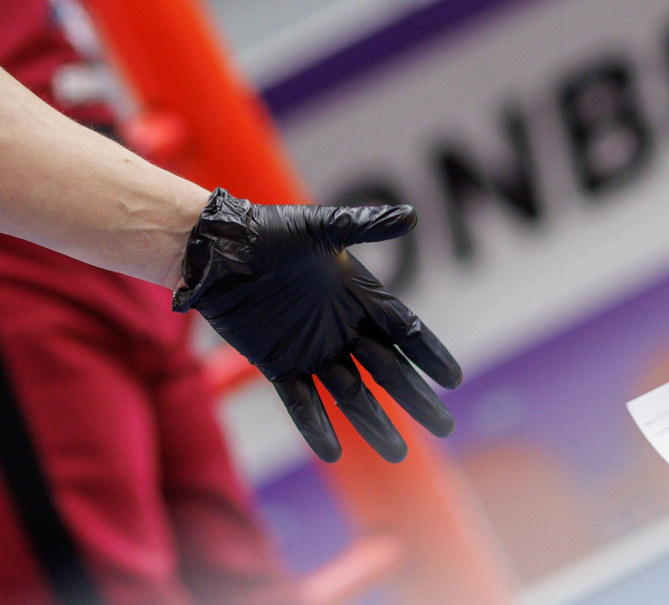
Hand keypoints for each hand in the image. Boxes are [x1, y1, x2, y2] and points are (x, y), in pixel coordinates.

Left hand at [174, 190, 459, 463]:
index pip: (403, 329)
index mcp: (356, 295)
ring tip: (397, 453)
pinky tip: (332, 452)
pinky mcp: (279, 364)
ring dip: (373, 422)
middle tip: (444, 425)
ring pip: (351, 393)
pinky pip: (303, 400)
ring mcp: (311, 349)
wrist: (216, 251)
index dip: (428, 352)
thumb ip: (362, 226)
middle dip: (415, 396)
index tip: (452, 378)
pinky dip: (316, 426)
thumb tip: (410, 215)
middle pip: (387, 369)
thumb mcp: (316, 227)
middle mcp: (340, 327)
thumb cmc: (266, 232)